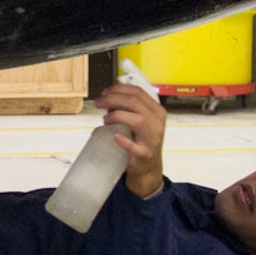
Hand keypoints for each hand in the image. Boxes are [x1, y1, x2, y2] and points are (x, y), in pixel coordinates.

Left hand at [94, 82, 167, 197]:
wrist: (149, 165)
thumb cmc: (143, 140)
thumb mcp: (141, 119)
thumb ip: (130, 107)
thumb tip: (109, 98)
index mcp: (156, 110)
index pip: (138, 92)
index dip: (118, 89)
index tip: (104, 92)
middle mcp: (156, 122)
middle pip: (134, 102)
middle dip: (112, 99)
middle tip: (98, 103)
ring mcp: (152, 138)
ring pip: (137, 120)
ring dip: (117, 116)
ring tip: (105, 120)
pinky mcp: (144, 154)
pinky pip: (135, 147)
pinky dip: (124, 141)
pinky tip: (115, 137)